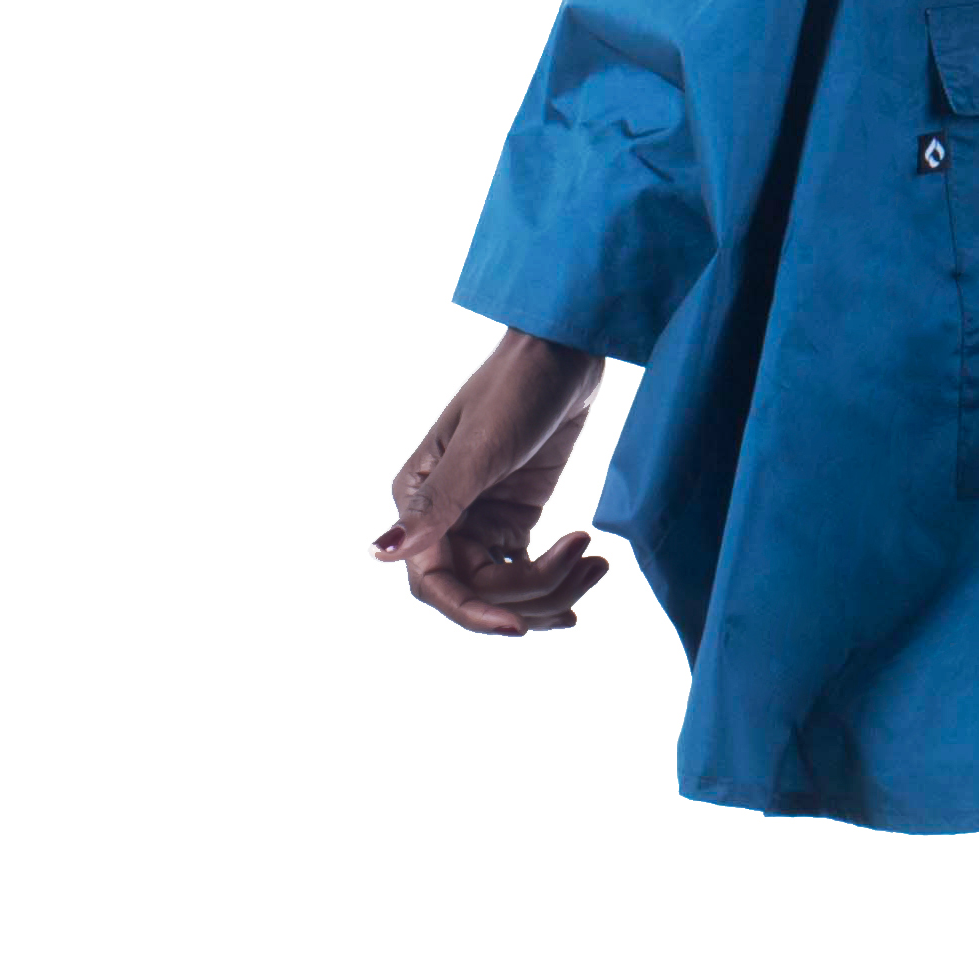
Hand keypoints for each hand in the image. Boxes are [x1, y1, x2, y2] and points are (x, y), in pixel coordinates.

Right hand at [376, 323, 615, 634]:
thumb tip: (379, 553)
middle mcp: (444, 519)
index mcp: (418, 501)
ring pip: (508, 588)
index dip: (472, 613)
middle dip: (532, 593)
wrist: (564, 351)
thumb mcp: (480, 447)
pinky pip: (528, 571)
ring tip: (599, 563)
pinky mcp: (516, 517)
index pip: (434, 583)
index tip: (520, 627)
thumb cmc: (516, 386)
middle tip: (585, 563)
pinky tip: (590, 571)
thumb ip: (437, 505)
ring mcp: (481, 521)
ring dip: (556, 587)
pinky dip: (559, 579)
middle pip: (478, 593)